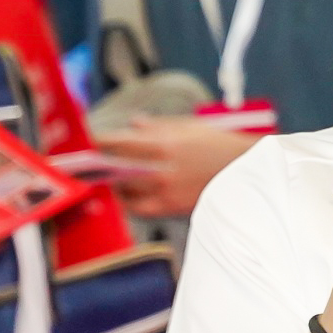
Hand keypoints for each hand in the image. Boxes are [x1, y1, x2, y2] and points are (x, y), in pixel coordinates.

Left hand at [103, 113, 254, 220]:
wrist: (245, 172)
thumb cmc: (220, 145)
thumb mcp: (192, 127)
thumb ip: (159, 126)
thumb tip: (134, 124)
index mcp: (166, 145)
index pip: (120, 143)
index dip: (99, 141)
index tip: (87, 140)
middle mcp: (161, 170)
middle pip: (117, 169)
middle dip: (103, 164)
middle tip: (93, 162)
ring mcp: (165, 191)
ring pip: (125, 191)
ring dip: (116, 183)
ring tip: (112, 177)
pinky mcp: (171, 208)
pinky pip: (139, 208)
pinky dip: (130, 202)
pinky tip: (128, 195)